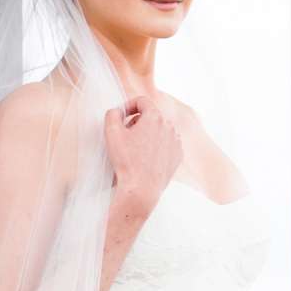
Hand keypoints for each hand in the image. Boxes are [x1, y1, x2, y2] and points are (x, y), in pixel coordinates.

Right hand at [104, 96, 181, 213]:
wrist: (141, 189)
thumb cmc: (126, 161)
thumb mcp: (112, 133)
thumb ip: (112, 114)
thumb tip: (117, 111)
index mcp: (155, 117)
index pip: (142, 101)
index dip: (128, 106)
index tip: (121, 116)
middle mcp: (169, 126)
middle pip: (151, 116)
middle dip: (137, 122)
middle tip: (125, 136)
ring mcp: (176, 141)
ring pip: (159, 130)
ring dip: (147, 134)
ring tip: (135, 149)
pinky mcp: (178, 155)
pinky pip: (166, 144)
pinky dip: (156, 146)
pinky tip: (145, 158)